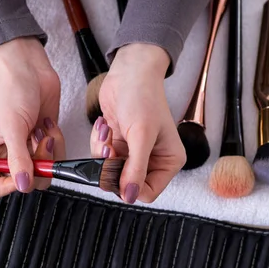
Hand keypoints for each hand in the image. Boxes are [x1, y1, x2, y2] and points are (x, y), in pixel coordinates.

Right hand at [0, 38, 64, 199]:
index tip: (23, 173)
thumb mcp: (12, 128)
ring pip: (41, 174)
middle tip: (38, 146)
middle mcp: (4, 156)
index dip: (8, 187)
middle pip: (22, 184)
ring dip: (48, 155)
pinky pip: (54, 159)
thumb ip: (18, 159)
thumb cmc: (11, 92)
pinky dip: (56, 144)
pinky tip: (48, 126)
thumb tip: (23, 186)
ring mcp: (24, 150)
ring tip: (43, 133)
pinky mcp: (41, 143)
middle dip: (36, 168)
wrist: (29, 69)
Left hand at [91, 44, 185, 203]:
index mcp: (169, 162)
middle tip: (110, 146)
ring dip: (103, 152)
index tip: (116, 168)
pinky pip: (101, 158)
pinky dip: (99, 143)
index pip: (147, 193)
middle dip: (112, 165)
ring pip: (109, 172)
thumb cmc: (143, 97)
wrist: (129, 72)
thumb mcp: (141, 135)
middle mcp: (153, 161)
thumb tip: (130, 195)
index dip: (128, 185)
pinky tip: (105, 126)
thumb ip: (135, 169)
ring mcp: (134, 154)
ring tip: (108, 131)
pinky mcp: (119, 145)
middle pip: (125, 184)